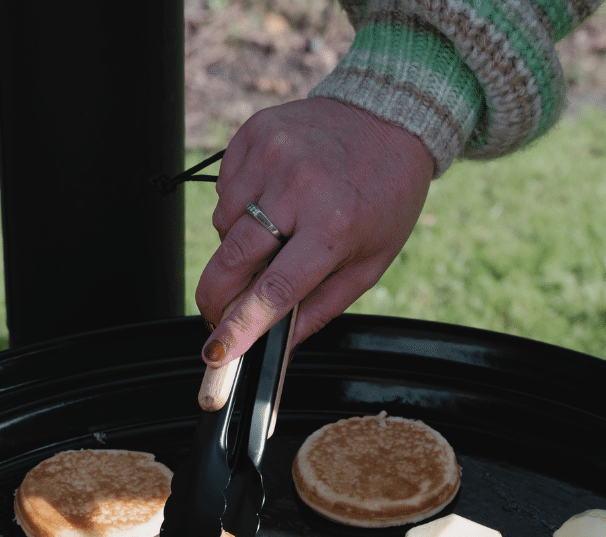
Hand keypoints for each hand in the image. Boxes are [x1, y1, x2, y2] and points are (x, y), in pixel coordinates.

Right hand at [195, 98, 434, 365]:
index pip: (274, 290)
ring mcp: (272, 155)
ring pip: (223, 226)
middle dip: (215, 296)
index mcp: (333, 227)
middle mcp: (298, 187)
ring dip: (236, 246)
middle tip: (214, 314)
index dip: (239, 326)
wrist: (390, 116)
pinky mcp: (255, 132)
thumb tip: (278, 346)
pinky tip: (271, 200)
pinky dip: (238, 206)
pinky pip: (224, 190)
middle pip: (232, 258)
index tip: (216, 352)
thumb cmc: (384, 197)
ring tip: (273, 236)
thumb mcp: (368, 264)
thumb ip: (320, 308)